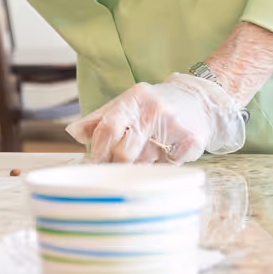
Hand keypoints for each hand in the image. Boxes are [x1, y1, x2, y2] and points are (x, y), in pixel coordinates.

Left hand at [66, 73, 246, 163]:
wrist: (198, 99)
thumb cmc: (154, 107)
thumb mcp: (126, 105)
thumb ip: (99, 119)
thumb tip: (74, 133)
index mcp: (132, 99)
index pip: (107, 128)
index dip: (96, 152)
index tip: (89, 170)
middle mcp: (153, 108)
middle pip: (124, 151)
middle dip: (115, 166)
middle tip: (111, 175)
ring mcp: (174, 123)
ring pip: (145, 161)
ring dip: (138, 166)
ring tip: (141, 159)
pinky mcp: (192, 139)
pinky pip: (167, 165)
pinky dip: (162, 166)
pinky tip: (164, 157)